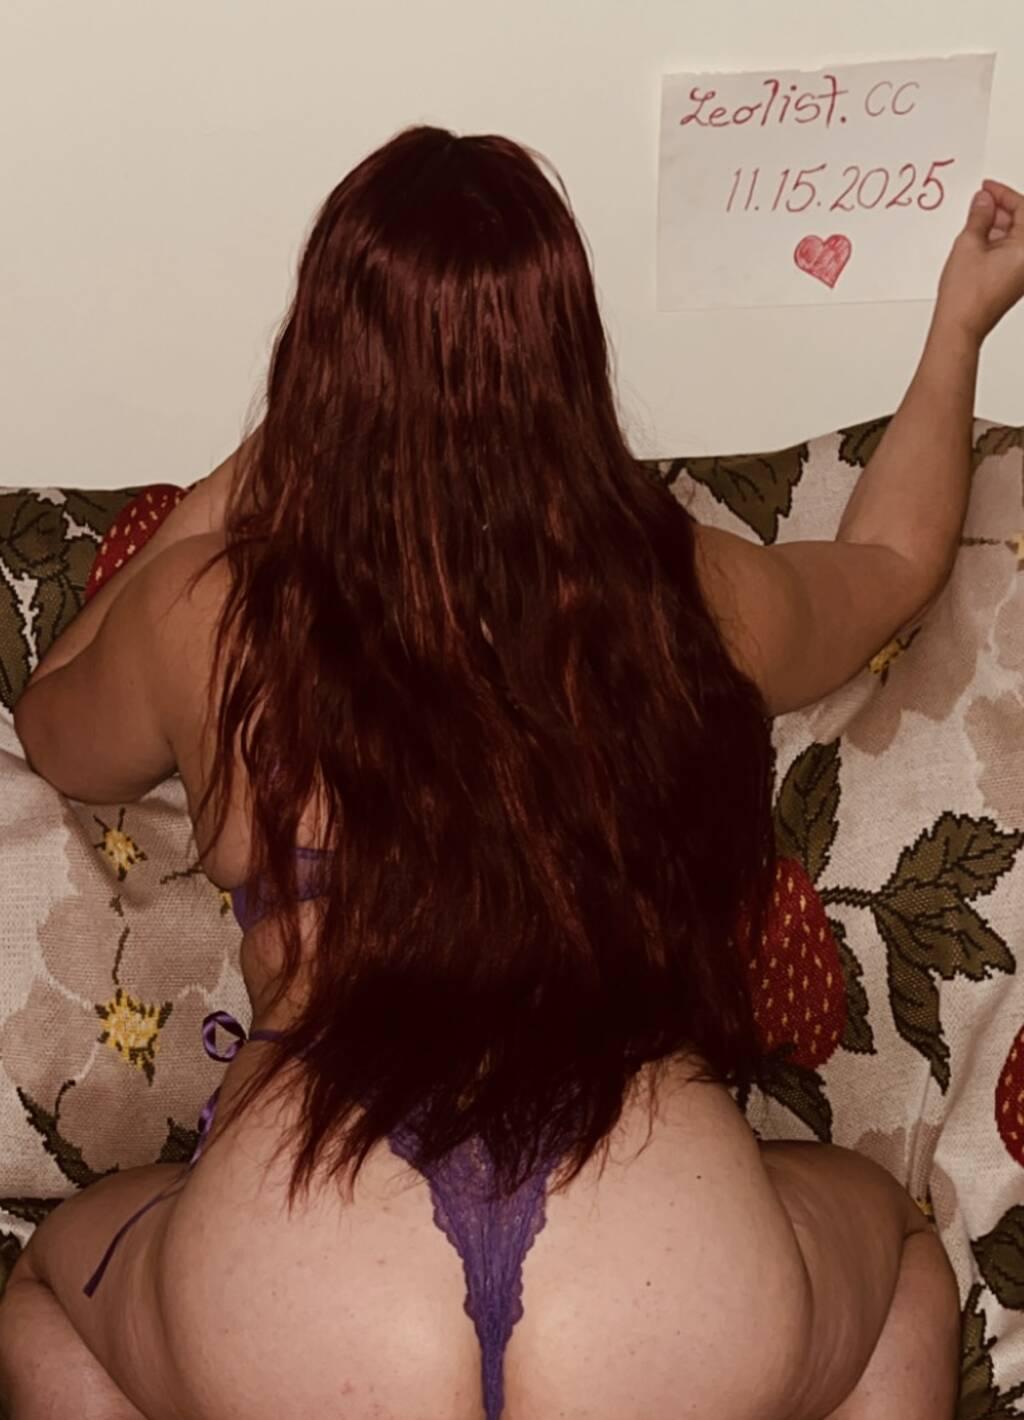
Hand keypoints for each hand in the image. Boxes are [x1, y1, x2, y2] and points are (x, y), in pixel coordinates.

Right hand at [935, 180, 1023, 343]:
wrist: (960, 326)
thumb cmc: (966, 296)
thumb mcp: (969, 244)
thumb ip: (979, 216)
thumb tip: (984, 201)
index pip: (1023, 208)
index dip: (1003, 194)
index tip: (988, 188)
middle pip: (1022, 222)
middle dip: (1001, 209)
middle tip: (979, 203)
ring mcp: (1022, 272)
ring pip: (1015, 237)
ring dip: (998, 226)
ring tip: (973, 222)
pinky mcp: (1014, 280)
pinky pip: (1011, 252)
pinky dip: (997, 242)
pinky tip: (977, 240)